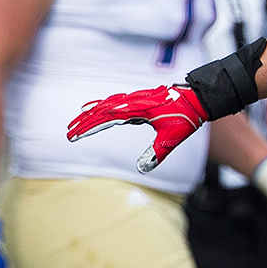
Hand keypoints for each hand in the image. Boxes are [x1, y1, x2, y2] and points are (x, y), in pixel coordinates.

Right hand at [67, 84, 210, 172]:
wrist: (197, 99)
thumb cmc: (185, 116)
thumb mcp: (172, 137)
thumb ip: (157, 153)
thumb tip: (144, 168)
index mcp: (136, 109)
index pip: (106, 118)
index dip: (89, 126)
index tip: (75, 134)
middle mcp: (133, 101)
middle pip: (102, 110)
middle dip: (85, 121)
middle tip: (69, 131)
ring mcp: (136, 99)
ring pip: (108, 104)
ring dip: (92, 113)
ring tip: (77, 120)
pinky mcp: (140, 101)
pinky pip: (116, 102)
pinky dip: (104, 105)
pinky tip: (99, 109)